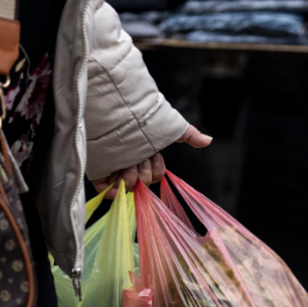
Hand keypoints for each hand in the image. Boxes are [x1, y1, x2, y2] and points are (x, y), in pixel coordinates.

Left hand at [91, 125, 212, 197]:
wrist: (117, 113)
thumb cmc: (143, 118)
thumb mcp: (170, 127)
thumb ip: (189, 135)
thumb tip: (209, 141)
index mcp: (145, 154)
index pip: (156, 175)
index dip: (155, 169)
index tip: (152, 155)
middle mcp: (131, 161)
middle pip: (143, 181)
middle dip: (142, 172)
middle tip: (136, 159)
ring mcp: (114, 167)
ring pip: (126, 186)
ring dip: (129, 177)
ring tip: (123, 163)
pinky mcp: (98, 171)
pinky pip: (105, 190)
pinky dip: (112, 192)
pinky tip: (117, 186)